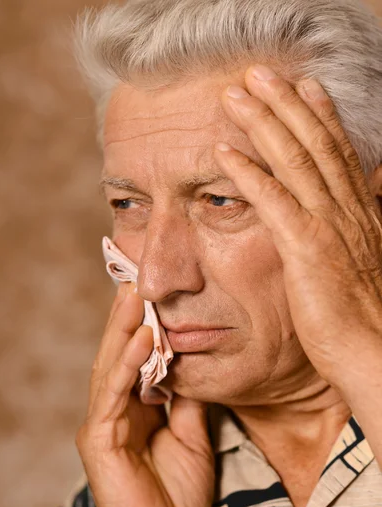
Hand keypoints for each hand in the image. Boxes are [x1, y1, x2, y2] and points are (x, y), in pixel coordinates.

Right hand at [76, 282, 214, 506]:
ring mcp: (104, 422)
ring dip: (124, 329)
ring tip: (135, 295)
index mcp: (135, 408)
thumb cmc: (175, 494)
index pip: (137, 359)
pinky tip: (142, 338)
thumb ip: (186, 401)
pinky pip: (116, 393)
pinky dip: (129, 364)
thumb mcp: (191, 436)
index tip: (154, 294)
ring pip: (113, 366)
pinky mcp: (101, 438)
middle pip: (120, 354)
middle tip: (136, 278)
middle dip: (128, 317)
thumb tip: (192, 367)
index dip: (143, 326)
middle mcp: (115, 409)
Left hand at [214, 65, 381, 386]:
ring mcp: (327, 225)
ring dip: (262, 123)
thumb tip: (362, 196)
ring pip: (293, 160)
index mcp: (358, 211)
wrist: (369, 349)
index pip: (337, 151)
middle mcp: (346, 209)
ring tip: (235, 96)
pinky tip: (224, 150)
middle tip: (259, 73)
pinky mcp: (306, 247)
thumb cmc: (359, 313)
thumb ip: (355, 225)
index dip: (320, 115)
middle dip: (285, 104)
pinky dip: (248, 172)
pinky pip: (273, 200)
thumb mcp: (362, 259)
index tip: (303, 85)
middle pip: (314, 143)